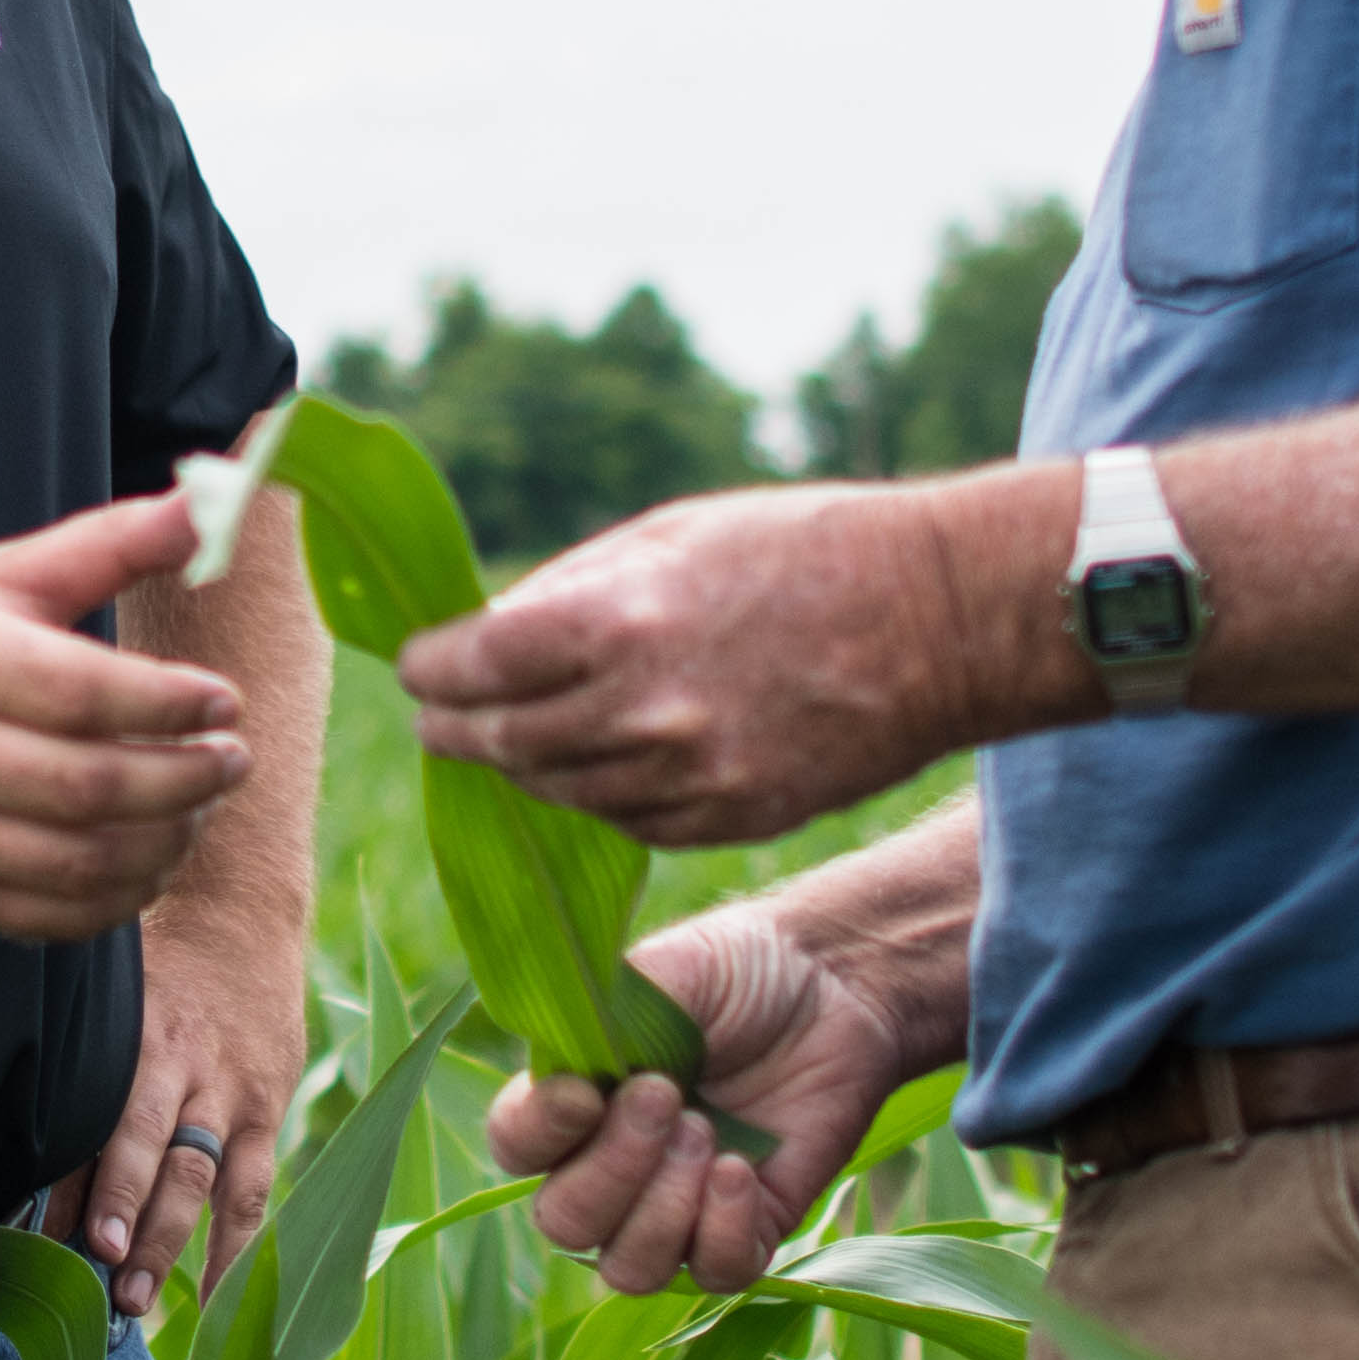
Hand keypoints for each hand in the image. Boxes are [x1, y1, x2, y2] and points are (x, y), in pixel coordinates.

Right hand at [0, 493, 256, 939]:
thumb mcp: (1, 573)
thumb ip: (109, 543)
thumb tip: (212, 504)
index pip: (78, 694)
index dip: (165, 703)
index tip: (225, 700)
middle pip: (87, 788)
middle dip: (183, 782)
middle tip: (233, 760)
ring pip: (76, 864)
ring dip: (162, 847)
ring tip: (199, 810)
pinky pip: (47, 917)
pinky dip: (116, 902)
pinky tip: (151, 861)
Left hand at [76, 929, 297, 1313]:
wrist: (241, 914)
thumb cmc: (152, 965)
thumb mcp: (108, 999)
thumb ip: (75, 1069)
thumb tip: (21, 1165)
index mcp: (136, 1035)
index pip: (102, 1117)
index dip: (76, 1176)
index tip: (46, 1233)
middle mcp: (185, 1067)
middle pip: (153, 1149)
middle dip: (125, 1211)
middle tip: (99, 1271)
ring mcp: (231, 1094)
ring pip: (201, 1177)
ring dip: (169, 1242)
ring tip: (135, 1299)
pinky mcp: (266, 1112)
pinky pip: (253, 1188)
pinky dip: (236, 1247)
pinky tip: (217, 1298)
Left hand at [395, 479, 1028, 852]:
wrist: (938, 621)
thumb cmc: (805, 550)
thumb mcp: (674, 535)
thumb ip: (574, 587)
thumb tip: (491, 629)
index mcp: (618, 621)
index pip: (469, 667)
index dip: (429, 668)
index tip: (419, 665)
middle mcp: (643, 712)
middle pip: (500, 742)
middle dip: (456, 728)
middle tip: (440, 719)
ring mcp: (691, 779)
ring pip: (560, 794)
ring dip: (523, 766)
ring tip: (511, 740)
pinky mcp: (733, 821)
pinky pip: (630, 824)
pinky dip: (599, 797)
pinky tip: (597, 766)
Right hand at [481, 905, 917, 1298]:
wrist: (839, 987)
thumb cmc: (742, 972)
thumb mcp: (668, 969)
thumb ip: (607, 1015)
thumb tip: (567, 1075)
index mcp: (577, 1099)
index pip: (517, 1145)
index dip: (540, 1132)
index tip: (586, 1093)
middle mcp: (615, 1165)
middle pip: (565, 1222)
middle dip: (614, 1169)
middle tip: (669, 1100)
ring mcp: (679, 1206)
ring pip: (629, 1269)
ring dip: (664, 1209)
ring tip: (709, 1136)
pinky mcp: (746, 1229)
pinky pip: (713, 1274)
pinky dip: (721, 1230)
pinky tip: (742, 1170)